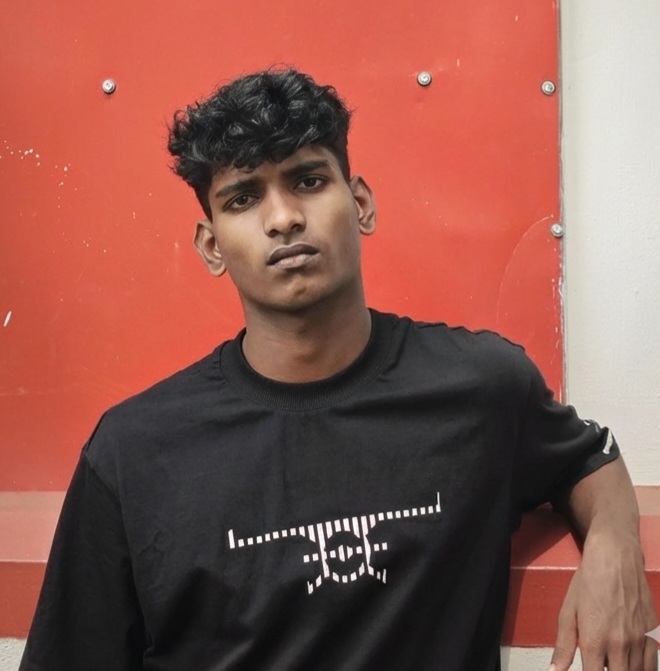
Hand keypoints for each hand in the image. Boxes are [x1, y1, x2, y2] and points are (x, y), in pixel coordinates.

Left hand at [550, 532, 657, 670]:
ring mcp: (641, 641)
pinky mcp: (654, 634)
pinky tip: (631, 663)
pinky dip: (642, 669)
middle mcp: (620, 646)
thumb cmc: (587, 582)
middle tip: (599, 663)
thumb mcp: (568, 611)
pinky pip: (652, 665)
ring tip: (612, 661)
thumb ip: (563, 646)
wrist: (615, 558)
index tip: (587, 670)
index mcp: (595, 641)